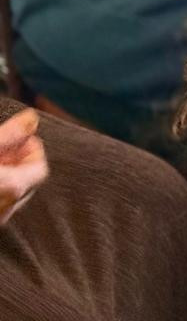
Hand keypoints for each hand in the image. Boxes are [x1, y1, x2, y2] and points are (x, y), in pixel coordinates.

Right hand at [0, 109, 46, 225]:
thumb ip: (10, 135)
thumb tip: (32, 117)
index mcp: (13, 188)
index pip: (39, 168)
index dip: (30, 149)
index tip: (17, 137)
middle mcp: (5, 211)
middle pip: (25, 183)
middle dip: (16, 161)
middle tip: (3, 145)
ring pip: (9, 196)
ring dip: (5, 175)